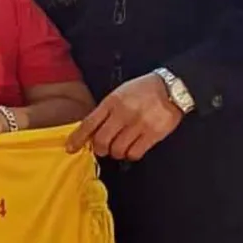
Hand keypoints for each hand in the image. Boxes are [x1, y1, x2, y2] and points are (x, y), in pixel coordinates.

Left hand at [67, 74, 184, 161]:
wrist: (172, 88)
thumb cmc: (143, 91)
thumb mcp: (119, 94)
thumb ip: (105, 111)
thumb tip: (89, 131)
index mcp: (112, 101)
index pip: (89, 123)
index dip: (77, 138)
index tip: (70, 147)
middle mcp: (124, 113)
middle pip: (101, 141)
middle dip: (99, 148)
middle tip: (103, 148)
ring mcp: (138, 124)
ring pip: (117, 150)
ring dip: (116, 152)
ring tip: (120, 146)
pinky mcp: (153, 134)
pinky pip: (134, 153)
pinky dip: (130, 154)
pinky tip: (132, 148)